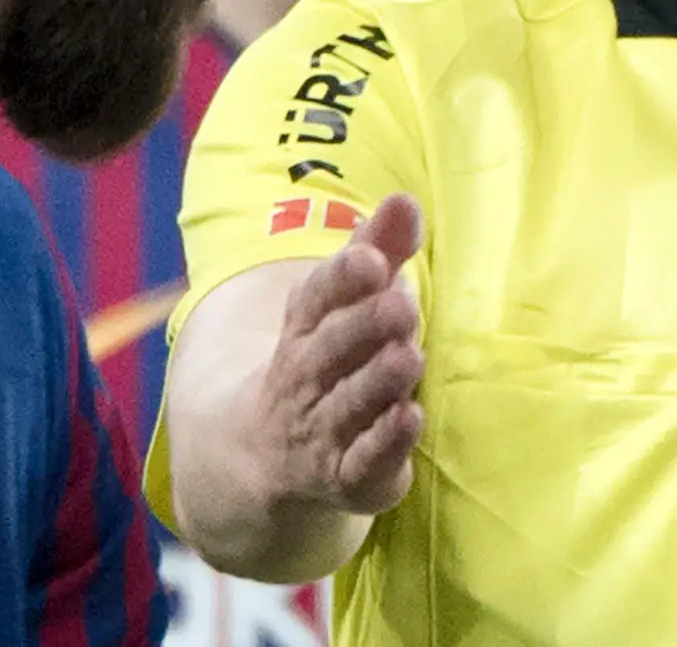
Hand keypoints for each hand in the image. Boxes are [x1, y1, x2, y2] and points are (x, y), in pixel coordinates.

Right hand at [255, 194, 426, 516]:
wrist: (266, 454)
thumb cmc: (328, 356)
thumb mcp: (346, 301)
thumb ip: (379, 251)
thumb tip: (405, 200)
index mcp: (304, 327)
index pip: (316, 298)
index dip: (342, 279)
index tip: (369, 260)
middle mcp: (305, 377)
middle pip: (331, 350)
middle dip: (365, 327)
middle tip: (400, 305)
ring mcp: (322, 430)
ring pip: (348, 405)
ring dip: (378, 382)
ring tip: (410, 357)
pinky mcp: (347, 477)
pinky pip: (361, 463)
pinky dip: (384, 444)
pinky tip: (410, 419)